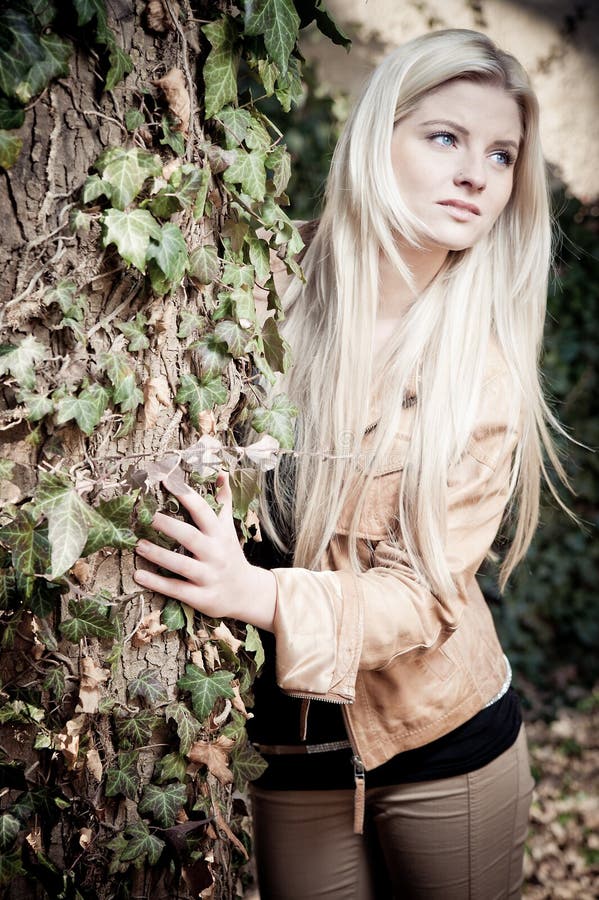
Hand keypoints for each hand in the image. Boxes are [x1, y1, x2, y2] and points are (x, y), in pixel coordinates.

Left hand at [133, 471, 276, 630]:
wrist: (246, 594)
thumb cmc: (230, 554)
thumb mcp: (228, 528)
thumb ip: (223, 501)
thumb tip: (221, 472)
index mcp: (220, 534)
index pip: (203, 511)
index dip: (185, 495)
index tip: (166, 481)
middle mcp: (215, 553)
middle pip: (190, 537)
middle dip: (168, 526)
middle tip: (145, 516)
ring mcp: (209, 576)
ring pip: (181, 564)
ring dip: (158, 555)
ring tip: (138, 545)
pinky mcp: (202, 597)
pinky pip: (177, 589)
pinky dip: (157, 583)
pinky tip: (138, 575)